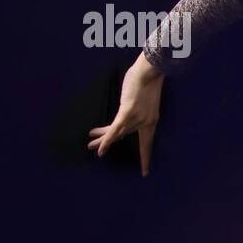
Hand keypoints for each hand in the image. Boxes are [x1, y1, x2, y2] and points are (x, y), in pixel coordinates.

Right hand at [88, 53, 163, 175]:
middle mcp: (145, 122)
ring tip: (90, 145)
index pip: (148, 144)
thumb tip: (126, 112)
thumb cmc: (148, 80)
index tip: (146, 172)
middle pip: (124, 137)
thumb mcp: (144, 99)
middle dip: (110, 143)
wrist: (150, 71)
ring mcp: (137, 118)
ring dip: (102, 138)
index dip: (146, 158)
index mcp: (152, 121)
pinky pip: (114, 129)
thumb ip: (136, 108)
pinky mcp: (127, 112)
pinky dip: (106, 139)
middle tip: (101, 153)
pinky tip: (100, 148)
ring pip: (116, 133)